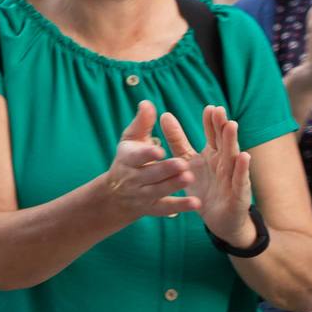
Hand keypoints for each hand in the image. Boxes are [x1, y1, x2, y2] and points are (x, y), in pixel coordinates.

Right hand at [102, 101, 197, 220]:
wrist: (116, 194)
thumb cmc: (129, 159)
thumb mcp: (131, 140)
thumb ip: (141, 123)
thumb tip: (147, 103)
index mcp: (128, 159)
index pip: (136, 156)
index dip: (147, 154)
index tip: (160, 150)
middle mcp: (134, 178)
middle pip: (150, 174)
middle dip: (165, 170)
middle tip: (181, 164)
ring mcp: (143, 194)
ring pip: (159, 191)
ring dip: (173, 185)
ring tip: (189, 178)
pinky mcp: (153, 208)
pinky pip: (167, 208)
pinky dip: (180, 206)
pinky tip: (196, 203)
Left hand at [163, 106, 253, 245]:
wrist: (217, 220)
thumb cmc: (205, 187)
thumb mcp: (187, 162)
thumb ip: (178, 140)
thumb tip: (165, 114)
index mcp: (213, 154)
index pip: (213, 135)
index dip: (211, 122)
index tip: (209, 107)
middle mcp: (225, 163)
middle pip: (224, 141)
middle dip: (222, 126)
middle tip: (219, 110)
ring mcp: (233, 178)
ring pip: (233, 157)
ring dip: (232, 141)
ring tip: (231, 125)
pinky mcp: (239, 194)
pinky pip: (240, 180)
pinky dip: (242, 169)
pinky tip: (244, 156)